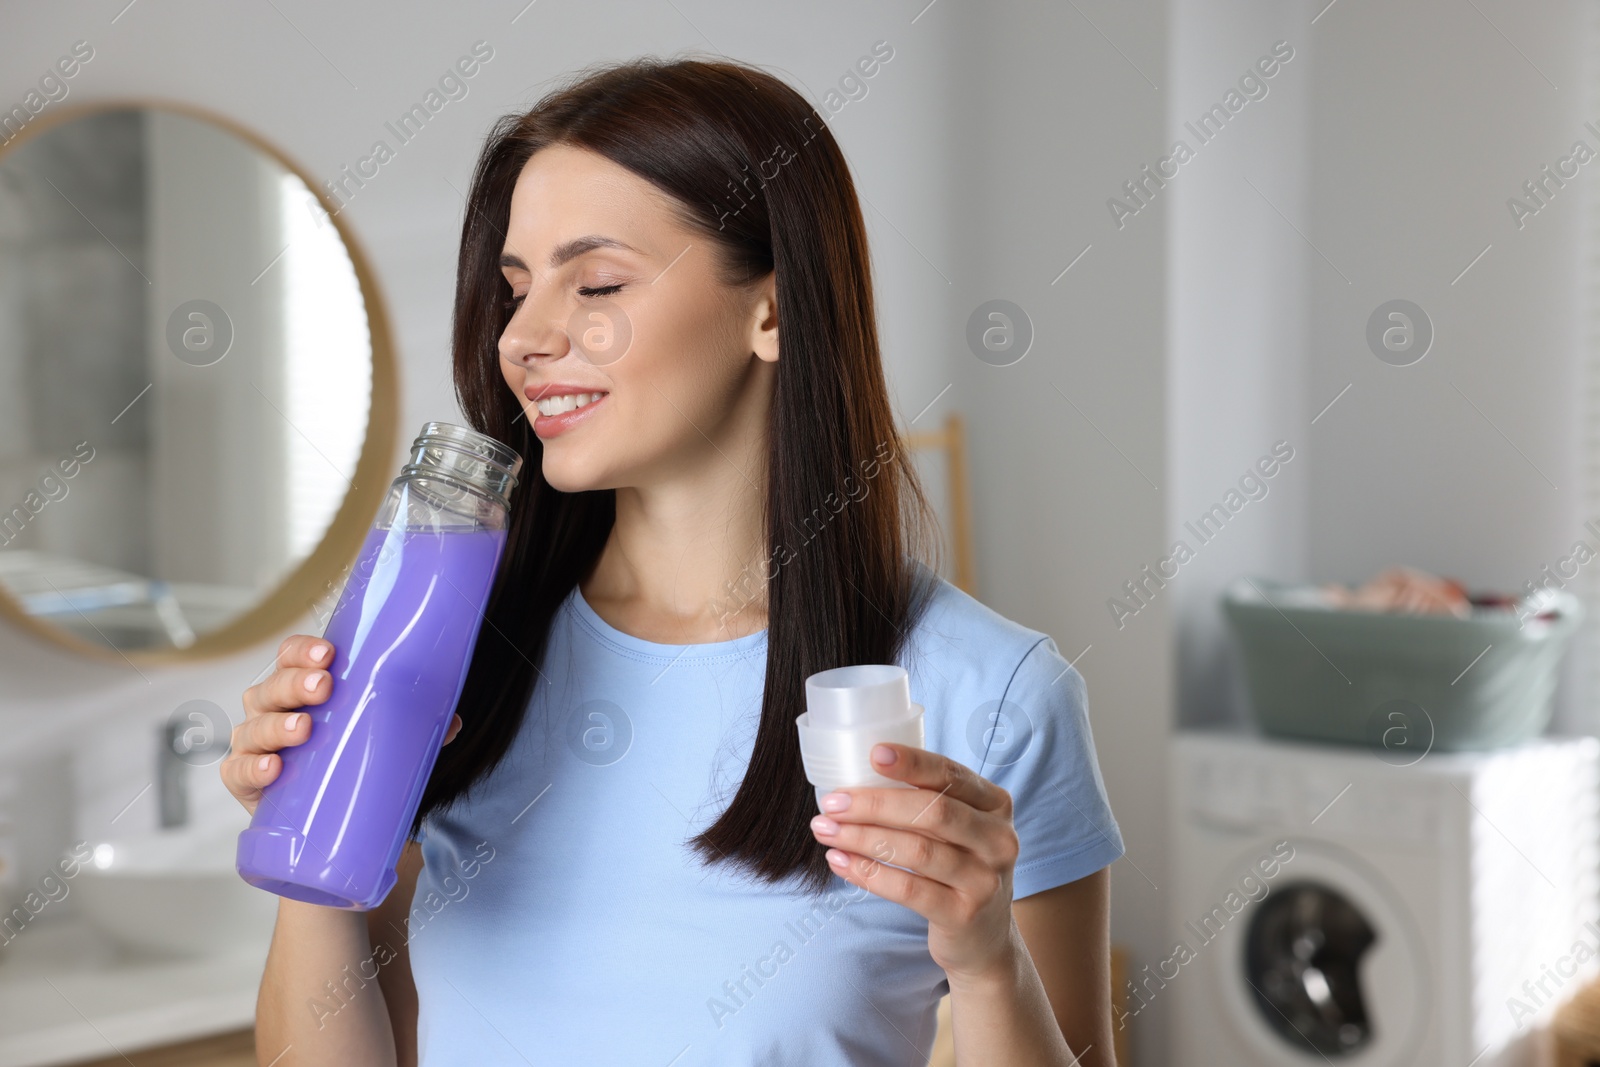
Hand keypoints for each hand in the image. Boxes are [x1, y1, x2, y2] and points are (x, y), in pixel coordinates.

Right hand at [222, 634, 462, 814]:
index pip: (291, 656)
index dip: (304, 651)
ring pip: (253, 726)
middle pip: (270, 687)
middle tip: (323, 687)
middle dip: (295, 683)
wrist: (326, 821)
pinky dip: (251, 769)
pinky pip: (237, 772)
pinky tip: (272, 768)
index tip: (329, 655)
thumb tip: (454, 723)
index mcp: (299, 688)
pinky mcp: (244, 784)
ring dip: (276, 725)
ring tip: (303, 729)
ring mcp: (253, 745)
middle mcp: (270, 710)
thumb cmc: (349, 760)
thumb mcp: (381, 738)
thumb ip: (415, 729)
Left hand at [809, 743, 1020, 981]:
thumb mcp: (960, 829)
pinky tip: (840, 862)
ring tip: (825, 831)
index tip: (873, 753)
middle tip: (831, 803)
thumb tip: (857, 776)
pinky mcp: (964, 915)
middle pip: (932, 811)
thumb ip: (927, 802)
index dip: (912, 762)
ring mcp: (985, 880)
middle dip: (874, 804)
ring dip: (862, 838)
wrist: (985, 938)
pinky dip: (869, 873)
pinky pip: (908, 890)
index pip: (951, 774)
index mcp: (996, 804)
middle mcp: (999, 839)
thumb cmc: (958, 867)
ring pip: (916, 851)